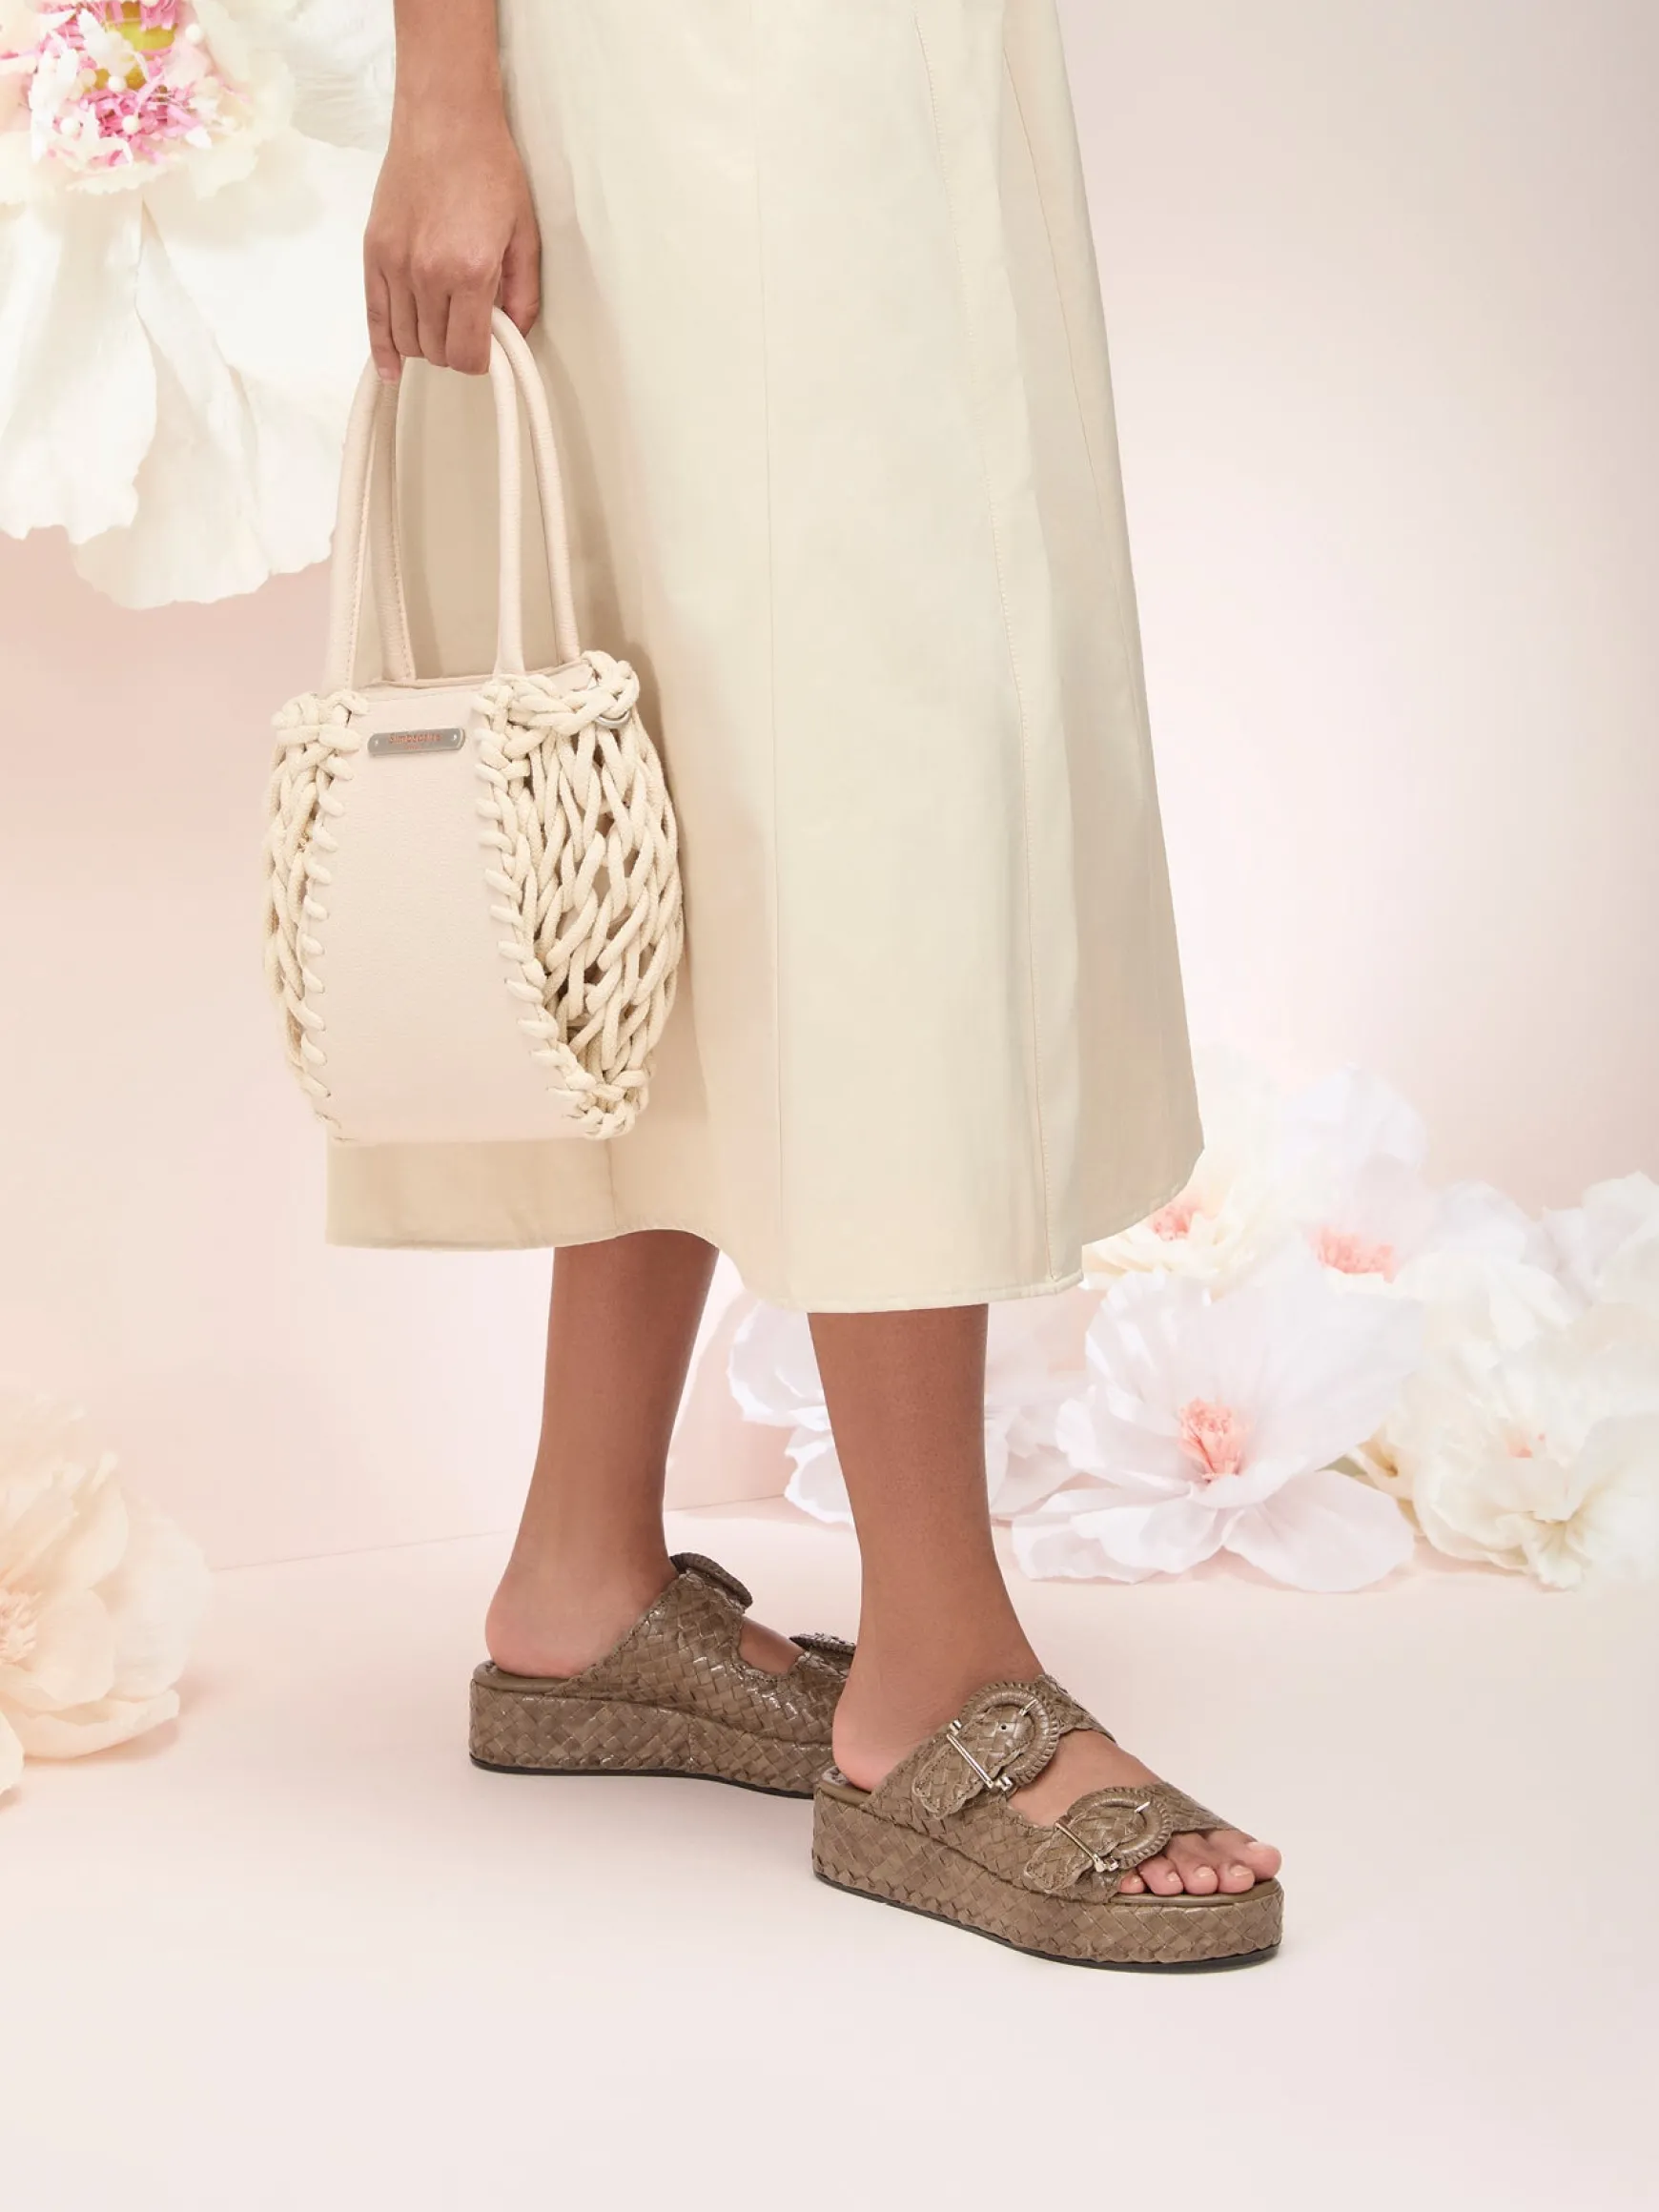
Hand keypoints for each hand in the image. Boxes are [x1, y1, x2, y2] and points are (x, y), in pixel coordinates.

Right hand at [363, 107, 540, 379]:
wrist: (445, 120)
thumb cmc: (489, 169)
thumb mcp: (524, 235)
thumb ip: (523, 294)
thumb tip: (515, 337)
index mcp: (470, 273)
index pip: (468, 354)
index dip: (482, 362)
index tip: (489, 352)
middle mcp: (428, 274)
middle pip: (437, 351)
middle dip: (456, 351)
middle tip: (469, 330)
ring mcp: (396, 264)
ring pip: (407, 340)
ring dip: (426, 345)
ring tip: (442, 327)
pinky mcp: (374, 252)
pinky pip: (374, 317)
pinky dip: (383, 348)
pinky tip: (391, 367)